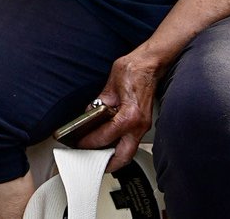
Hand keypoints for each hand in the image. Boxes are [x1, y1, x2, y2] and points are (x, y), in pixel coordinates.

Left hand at [76, 49, 162, 171]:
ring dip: (114, 155)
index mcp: (129, 116)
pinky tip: (109, 140)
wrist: (149, 64)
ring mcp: (144, 125)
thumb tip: (89, 114)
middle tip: (93, 163)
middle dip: (108, 163)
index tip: (80, 143)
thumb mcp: (110, 87)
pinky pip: (131, 140)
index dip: (90, 141)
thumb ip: (99, 104)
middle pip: (124, 156)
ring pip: (129, 150)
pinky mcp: (144, 122)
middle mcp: (139, 124)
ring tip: (98, 153)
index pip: (106, 136)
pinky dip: (120, 144)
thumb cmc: (133, 70)